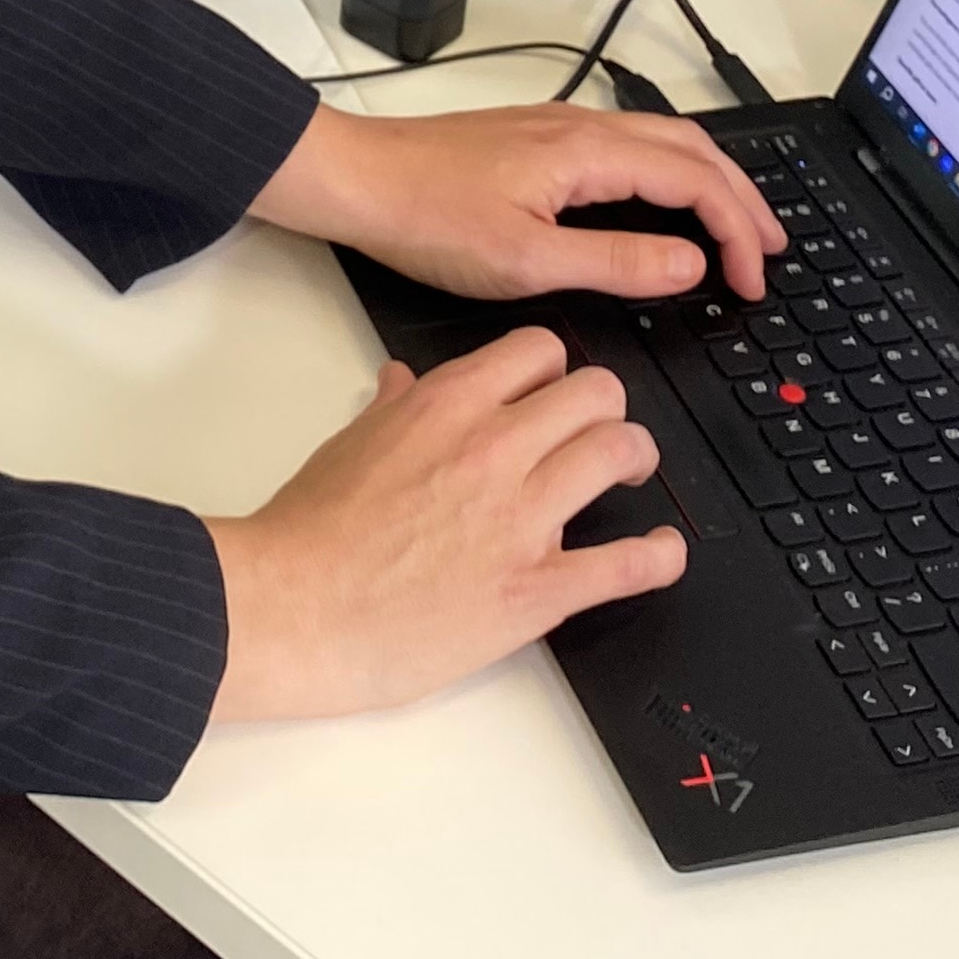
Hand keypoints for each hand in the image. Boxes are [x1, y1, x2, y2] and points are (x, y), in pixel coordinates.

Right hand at [206, 328, 683, 721]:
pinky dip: (658, 556)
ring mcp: (523, 519)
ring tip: (632, 475)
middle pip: (597, 394)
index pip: (539, 350)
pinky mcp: (538, 589)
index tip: (555, 389)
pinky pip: (627, 563)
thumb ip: (393, 408)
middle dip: (606, 408)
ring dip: (636, 461)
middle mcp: (494, 448)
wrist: (296, 608)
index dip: (555, 369)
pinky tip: (663, 552)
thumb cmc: (311, 533)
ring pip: (621, 454)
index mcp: (447, 405)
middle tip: (602, 431)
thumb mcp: (349, 443)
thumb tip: (402, 382)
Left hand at [249, 101, 781, 304]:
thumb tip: (690, 266)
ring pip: (662, 140)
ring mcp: (558, 127)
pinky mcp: (536, 139)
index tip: (751, 282)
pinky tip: (664, 201)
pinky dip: (670, 172)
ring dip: (709, 180)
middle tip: (773, 249)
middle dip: (742, 198)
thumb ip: (616, 263)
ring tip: (736, 224)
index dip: (737, 231)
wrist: (355, 181)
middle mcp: (580, 127)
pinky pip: (629, 144)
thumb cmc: (426, 219)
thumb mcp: (528, 260)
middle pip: (692, 148)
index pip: (695, 181)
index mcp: (587, 152)